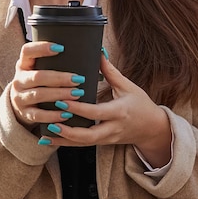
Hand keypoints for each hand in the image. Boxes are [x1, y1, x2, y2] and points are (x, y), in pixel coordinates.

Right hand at [10, 42, 86, 127]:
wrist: (21, 105)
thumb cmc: (39, 83)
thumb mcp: (40, 69)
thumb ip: (55, 62)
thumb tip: (95, 51)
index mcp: (23, 64)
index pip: (27, 51)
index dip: (42, 48)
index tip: (61, 48)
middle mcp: (19, 80)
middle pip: (37, 76)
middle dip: (59, 78)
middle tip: (78, 79)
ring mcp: (20, 98)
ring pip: (39, 95)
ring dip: (60, 94)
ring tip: (77, 94)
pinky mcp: (25, 113)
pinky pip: (39, 115)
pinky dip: (53, 115)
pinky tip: (67, 113)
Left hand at [39, 55, 171, 167]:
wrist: (152, 128)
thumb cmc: (141, 105)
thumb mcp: (129, 87)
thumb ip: (111, 72)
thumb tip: (98, 53)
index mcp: (119, 112)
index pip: (96, 112)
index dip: (78, 108)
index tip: (62, 100)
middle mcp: (112, 128)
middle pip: (88, 135)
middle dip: (67, 131)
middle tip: (50, 121)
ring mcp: (107, 138)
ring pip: (82, 143)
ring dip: (63, 140)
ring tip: (45, 133)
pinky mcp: (102, 143)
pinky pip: (82, 145)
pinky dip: (65, 143)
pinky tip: (50, 140)